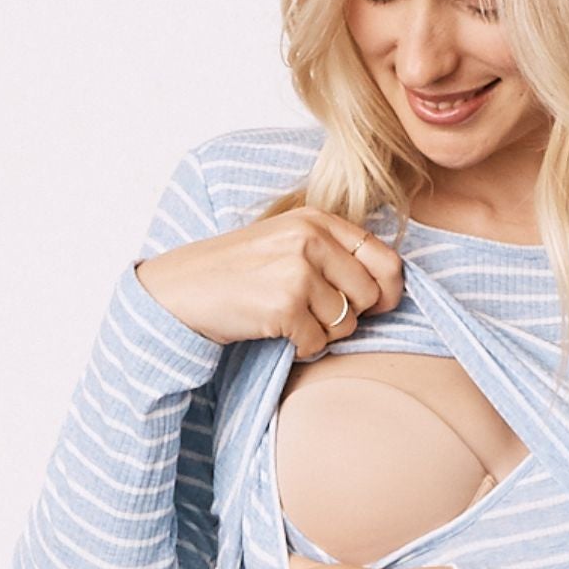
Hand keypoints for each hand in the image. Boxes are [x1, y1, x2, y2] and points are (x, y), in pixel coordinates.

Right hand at [136, 206, 405, 359]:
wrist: (180, 289)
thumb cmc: (237, 272)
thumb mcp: (286, 242)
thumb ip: (333, 254)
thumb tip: (388, 290)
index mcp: (316, 220)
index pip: (384, 257)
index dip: (389, 289)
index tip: (375, 305)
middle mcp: (310, 239)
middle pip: (369, 295)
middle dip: (348, 315)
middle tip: (314, 314)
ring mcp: (297, 272)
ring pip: (345, 323)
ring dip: (322, 333)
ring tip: (287, 318)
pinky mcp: (284, 306)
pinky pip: (318, 343)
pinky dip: (300, 347)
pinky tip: (274, 331)